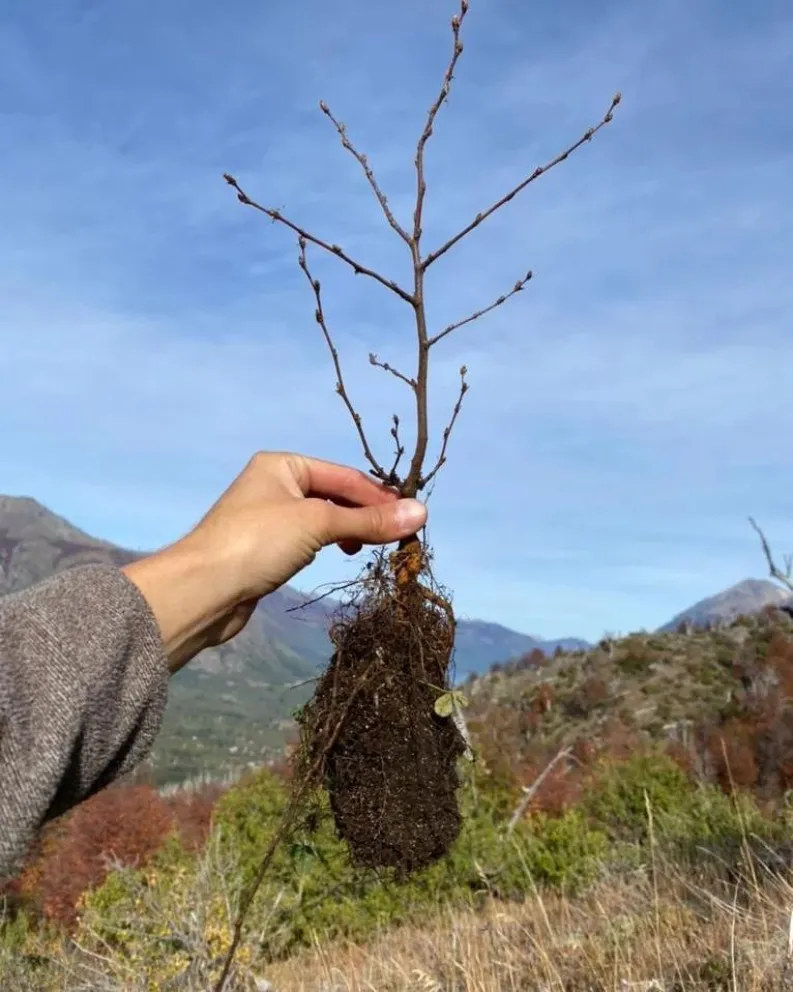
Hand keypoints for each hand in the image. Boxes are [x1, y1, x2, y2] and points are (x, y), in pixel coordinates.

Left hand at [123, 452, 426, 671]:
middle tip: (399, 536)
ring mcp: (268, 518)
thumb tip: (421, 513)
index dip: (379, 496)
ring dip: (349, 530)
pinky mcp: (265, 550)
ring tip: (371, 547)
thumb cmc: (258, 542)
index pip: (344, 476)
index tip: (413, 518)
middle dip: (366, 514)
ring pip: (322, 519)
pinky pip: (308, 540)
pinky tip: (340, 554)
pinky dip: (328, 545)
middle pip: (334, 495)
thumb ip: (369, 520)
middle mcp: (274, 485)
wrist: (203, 590)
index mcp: (282, 465)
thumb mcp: (318, 523)